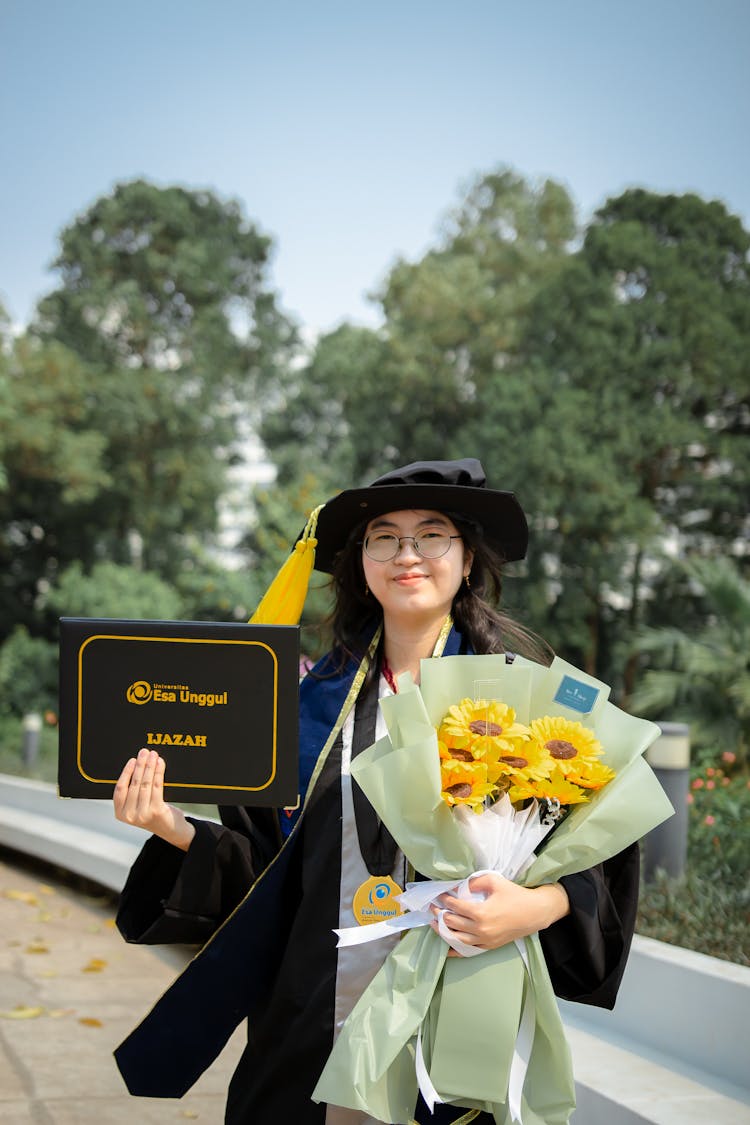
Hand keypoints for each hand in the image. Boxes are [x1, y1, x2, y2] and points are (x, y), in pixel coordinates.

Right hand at [113, 748, 194, 850]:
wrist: (172, 829)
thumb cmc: (153, 813)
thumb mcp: (137, 805)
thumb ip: (133, 791)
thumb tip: (136, 765)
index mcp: (120, 813)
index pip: (119, 789)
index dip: (126, 772)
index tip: (132, 760)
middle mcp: (129, 815)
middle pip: (134, 784)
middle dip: (140, 765)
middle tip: (144, 752)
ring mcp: (142, 814)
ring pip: (145, 783)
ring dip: (150, 766)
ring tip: (153, 755)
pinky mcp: (156, 811)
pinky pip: (157, 786)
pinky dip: (159, 772)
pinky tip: (160, 763)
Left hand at [431, 872, 568, 954]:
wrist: (535, 913)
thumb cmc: (515, 895)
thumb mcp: (494, 882)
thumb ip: (474, 881)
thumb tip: (459, 885)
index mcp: (480, 913)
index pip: (455, 906)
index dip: (445, 900)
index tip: (438, 895)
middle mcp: (480, 929)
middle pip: (453, 923)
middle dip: (440, 914)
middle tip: (432, 908)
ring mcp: (485, 940)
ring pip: (457, 939)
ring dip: (444, 931)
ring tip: (434, 923)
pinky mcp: (490, 946)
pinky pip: (468, 950)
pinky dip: (456, 949)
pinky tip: (446, 947)